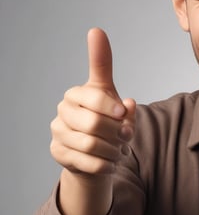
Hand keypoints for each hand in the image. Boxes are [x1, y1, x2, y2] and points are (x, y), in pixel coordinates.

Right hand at [49, 28, 135, 214]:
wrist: (97, 159)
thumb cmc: (111, 128)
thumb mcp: (117, 102)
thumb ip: (108, 74)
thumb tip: (102, 49)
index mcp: (80, 93)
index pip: (97, 93)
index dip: (114, 107)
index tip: (124, 113)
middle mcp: (64, 109)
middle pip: (98, 122)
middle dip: (118, 133)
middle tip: (124, 137)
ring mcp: (58, 133)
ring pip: (94, 143)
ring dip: (114, 150)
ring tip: (116, 149)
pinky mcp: (59, 155)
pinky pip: (90, 162)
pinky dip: (106, 165)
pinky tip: (107, 163)